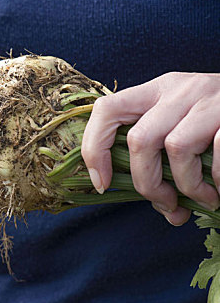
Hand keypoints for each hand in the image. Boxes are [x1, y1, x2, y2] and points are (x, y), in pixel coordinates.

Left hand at [82, 72, 219, 225]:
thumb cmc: (217, 123)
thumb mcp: (183, 125)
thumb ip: (163, 161)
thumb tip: (169, 212)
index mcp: (155, 92)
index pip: (106, 110)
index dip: (95, 148)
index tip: (102, 183)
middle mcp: (177, 90)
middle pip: (138, 140)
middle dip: (146, 184)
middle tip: (165, 204)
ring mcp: (207, 98)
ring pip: (175, 148)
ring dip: (186, 186)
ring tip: (203, 199)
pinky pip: (217, 154)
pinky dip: (217, 181)